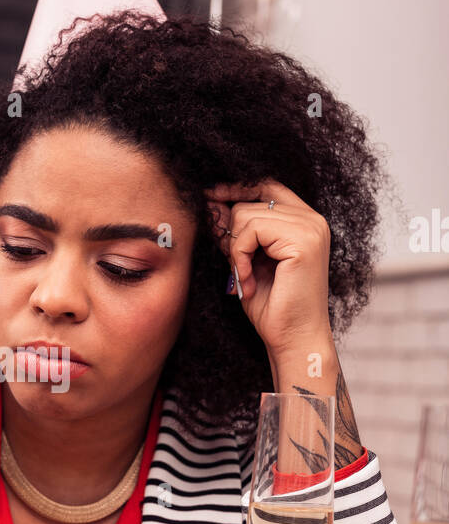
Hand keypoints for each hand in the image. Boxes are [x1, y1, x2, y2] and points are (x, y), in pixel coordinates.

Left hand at [205, 178, 332, 359]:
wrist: (293, 338)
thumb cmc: (272, 305)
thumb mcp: (246, 260)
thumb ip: (235, 232)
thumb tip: (211, 201)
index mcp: (304, 221)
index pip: (266, 185)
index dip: (236, 187)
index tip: (210, 197)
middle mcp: (312, 219)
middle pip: (251, 199)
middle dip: (231, 232)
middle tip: (236, 265)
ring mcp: (310, 228)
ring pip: (246, 214)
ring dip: (235, 249)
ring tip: (245, 276)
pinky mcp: (303, 241)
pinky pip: (251, 230)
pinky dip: (240, 255)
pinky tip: (248, 278)